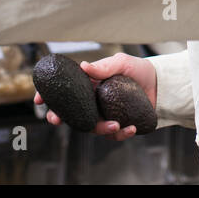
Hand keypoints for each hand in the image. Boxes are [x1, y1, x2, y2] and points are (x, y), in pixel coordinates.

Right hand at [34, 52, 156, 139]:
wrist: (160, 85)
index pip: (64, 91)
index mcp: (89, 85)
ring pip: (91, 127)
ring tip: (116, 125)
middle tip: (56, 119)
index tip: (38, 100)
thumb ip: (104, 66)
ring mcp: (103, 114)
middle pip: (70, 112)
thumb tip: (83, 66)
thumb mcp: (123, 62)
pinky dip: (120, 135)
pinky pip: (112, 135)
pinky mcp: (117, 125)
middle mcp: (93, 101)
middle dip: (59, 117)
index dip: (48, 96)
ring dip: (100, 129)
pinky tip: (130, 128)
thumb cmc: (139, 70)